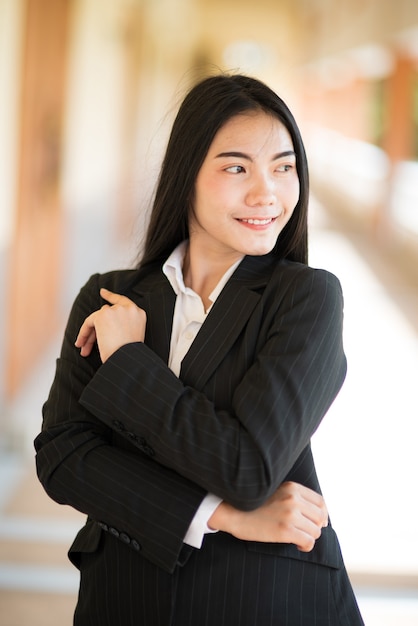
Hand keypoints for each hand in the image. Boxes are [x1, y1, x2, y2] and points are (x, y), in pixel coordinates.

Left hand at [75, 288, 146, 362]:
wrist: (126, 359)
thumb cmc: (128, 355)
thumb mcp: (131, 337)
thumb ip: (122, 326)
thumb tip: (103, 327)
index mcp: (139, 314)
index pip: (123, 301)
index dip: (111, 296)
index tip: (102, 292)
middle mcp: (129, 309)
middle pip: (107, 313)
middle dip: (96, 329)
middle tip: (88, 345)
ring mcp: (117, 310)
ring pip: (97, 318)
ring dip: (90, 334)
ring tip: (85, 349)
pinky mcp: (104, 314)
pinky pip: (89, 322)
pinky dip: (84, 333)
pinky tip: (81, 343)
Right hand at [208, 481, 327, 551]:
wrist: (233, 512)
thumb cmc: (254, 505)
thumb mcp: (276, 491)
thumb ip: (295, 497)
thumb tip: (319, 515)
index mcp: (292, 488)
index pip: (320, 502)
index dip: (321, 515)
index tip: (316, 522)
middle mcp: (293, 499)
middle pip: (320, 517)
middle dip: (315, 527)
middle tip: (305, 532)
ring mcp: (290, 514)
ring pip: (315, 531)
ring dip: (309, 537)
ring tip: (297, 538)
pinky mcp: (285, 530)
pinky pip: (308, 541)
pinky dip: (305, 546)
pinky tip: (295, 544)